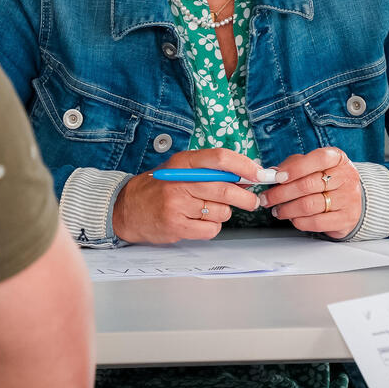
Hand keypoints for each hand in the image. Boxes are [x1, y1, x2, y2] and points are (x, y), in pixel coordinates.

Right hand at [112, 148, 283, 244]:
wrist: (127, 209)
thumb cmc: (160, 187)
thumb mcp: (180, 169)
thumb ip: (210, 170)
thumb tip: (247, 176)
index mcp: (183, 162)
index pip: (220, 158)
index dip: (245, 166)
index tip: (261, 174)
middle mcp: (180, 181)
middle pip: (226, 189)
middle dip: (246, 198)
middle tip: (252, 202)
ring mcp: (176, 205)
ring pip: (221, 212)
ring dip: (223, 213)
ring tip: (208, 210)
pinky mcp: (176, 226)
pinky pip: (210, 229)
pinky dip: (212, 227)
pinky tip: (199, 222)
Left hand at [263, 147, 361, 239]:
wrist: (351, 200)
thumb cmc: (328, 180)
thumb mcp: (314, 166)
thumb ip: (294, 165)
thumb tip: (273, 172)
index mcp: (337, 158)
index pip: (318, 159)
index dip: (296, 168)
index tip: (277, 177)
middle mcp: (346, 177)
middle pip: (308, 185)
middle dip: (281, 193)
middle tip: (267, 199)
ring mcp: (348, 198)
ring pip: (309, 205)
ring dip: (287, 209)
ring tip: (277, 210)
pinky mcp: (346, 218)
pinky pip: (316, 222)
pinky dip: (299, 221)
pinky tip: (292, 218)